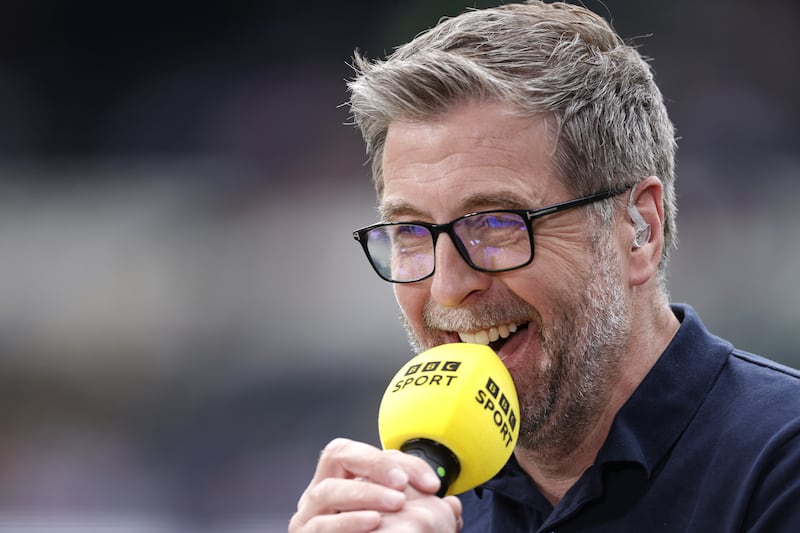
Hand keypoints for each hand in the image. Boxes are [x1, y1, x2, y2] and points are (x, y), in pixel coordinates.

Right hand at [289, 437, 462, 531]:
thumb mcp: (396, 518)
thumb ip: (419, 508)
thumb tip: (454, 507)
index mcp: (343, 478)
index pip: (366, 451)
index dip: (399, 461)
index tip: (431, 483)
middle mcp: (321, 490)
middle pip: (337, 454)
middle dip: (374, 463)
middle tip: (404, 483)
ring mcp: (309, 514)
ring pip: (328, 489)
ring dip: (365, 493)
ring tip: (396, 503)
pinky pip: (320, 525)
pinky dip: (348, 521)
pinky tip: (373, 522)